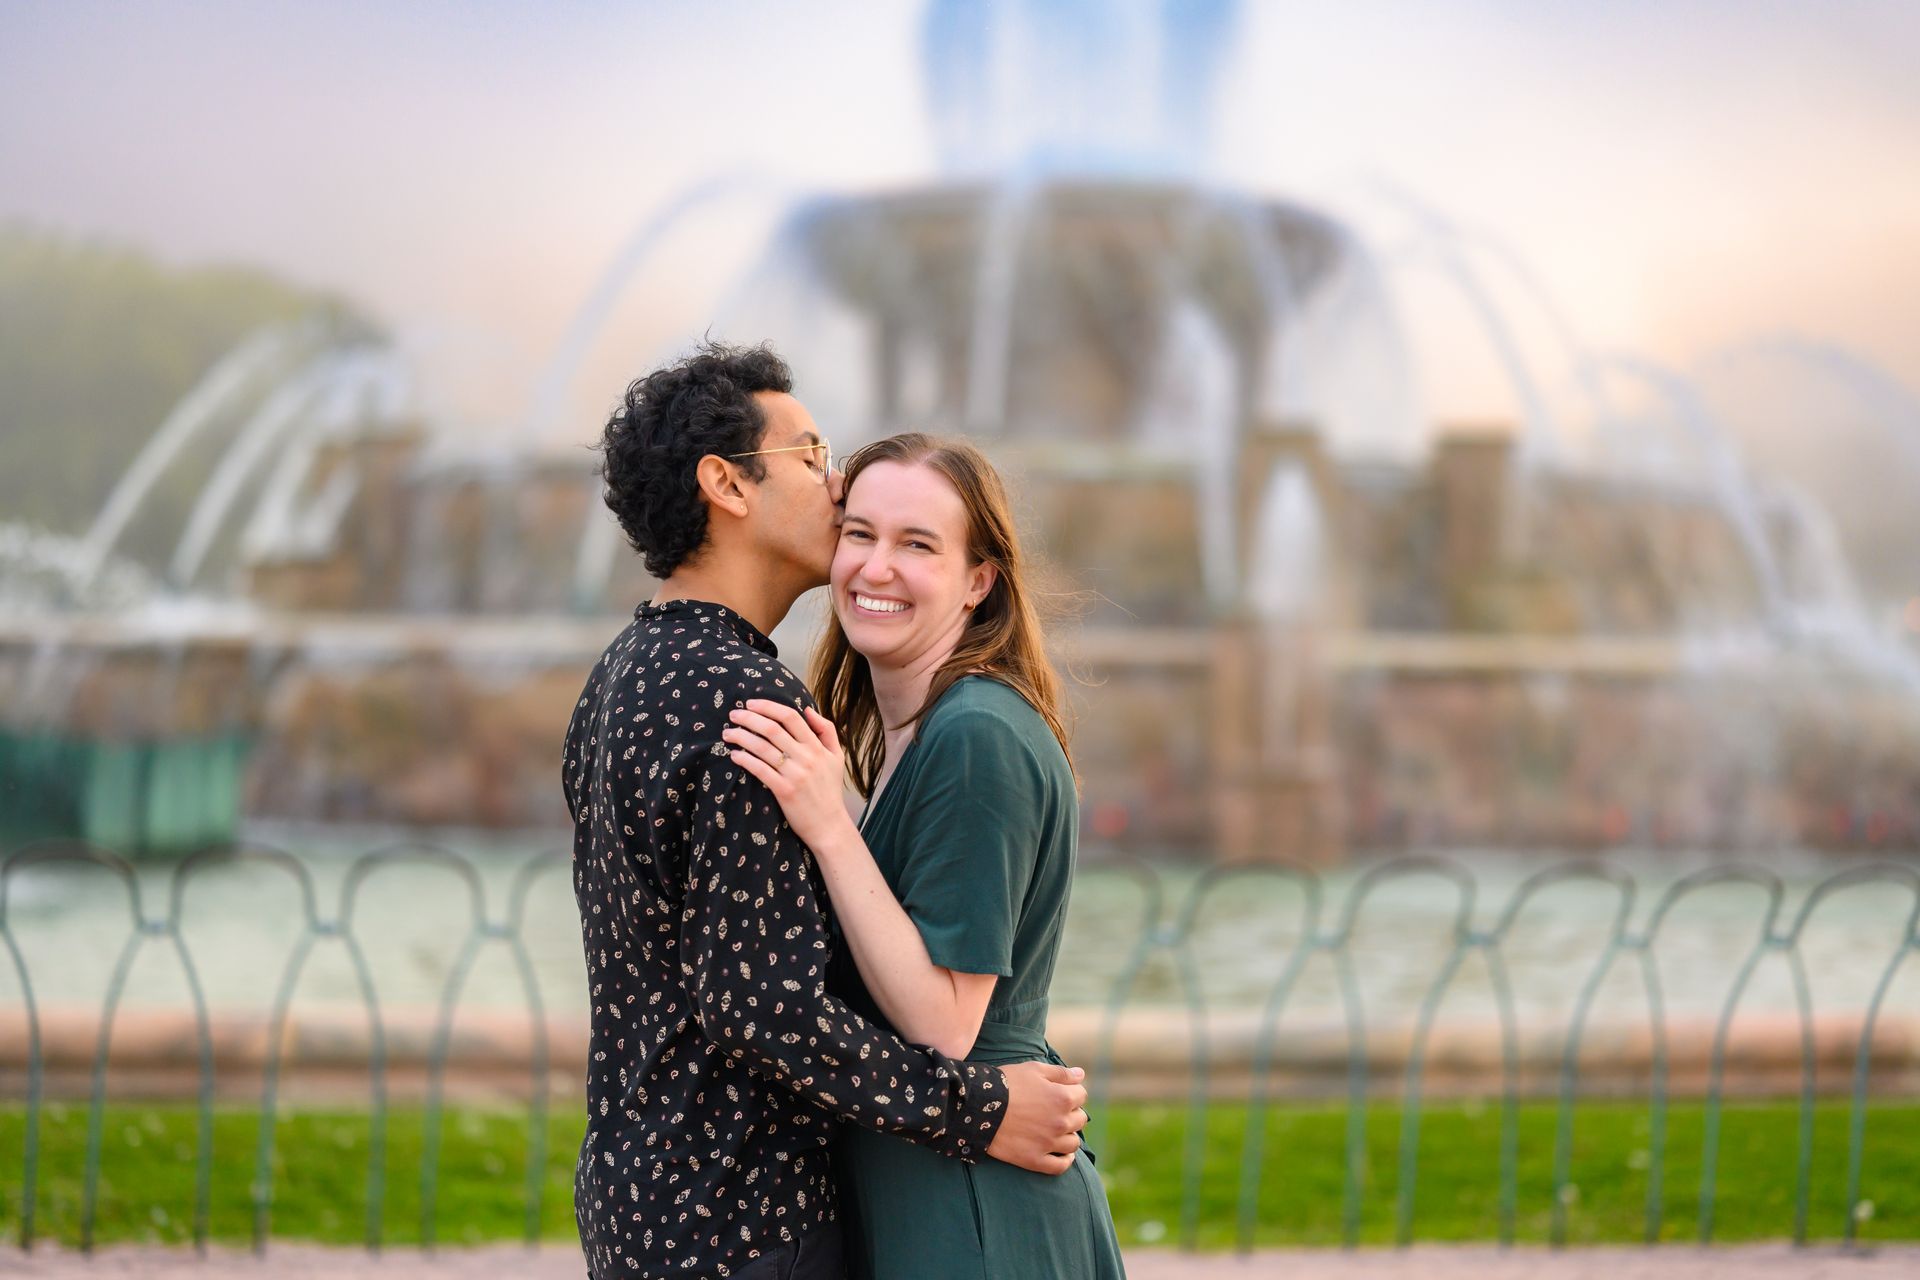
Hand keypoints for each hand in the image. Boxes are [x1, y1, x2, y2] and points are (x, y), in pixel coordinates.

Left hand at [723, 700, 855, 852]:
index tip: (751, 703)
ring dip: (742, 737)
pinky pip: (760, 770)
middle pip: (773, 729)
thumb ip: (827, 731)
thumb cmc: (830, 790)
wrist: (829, 825)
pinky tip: (734, 755)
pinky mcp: (784, 791)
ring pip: (763, 748)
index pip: (791, 717)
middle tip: (733, 714)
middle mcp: (806, 758)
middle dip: (749, 718)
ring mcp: (795, 774)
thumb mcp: (837, 757)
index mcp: (817, 747)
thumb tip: (809, 710)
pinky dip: (745, 760)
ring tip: (728, 734)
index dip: (768, 707)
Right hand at [986, 1061, 1087, 1174]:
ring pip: (1073, 1143)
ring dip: (1068, 1135)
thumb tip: (1081, 1075)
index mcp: (1063, 1098)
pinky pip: (1060, 1166)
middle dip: (1071, 1112)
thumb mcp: (1034, 1069)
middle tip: (1054, 1110)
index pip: (1082, 1096)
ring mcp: (1049, 1143)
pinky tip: (1063, 1154)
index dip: (1071, 1092)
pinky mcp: (1035, 1160)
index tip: (1059, 1092)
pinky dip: (1065, 1160)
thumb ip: (1061, 1073)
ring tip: (1056, 1130)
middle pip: (1080, 1119)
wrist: (978, 1105)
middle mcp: (1061, 1123)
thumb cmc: (1007, 1083)